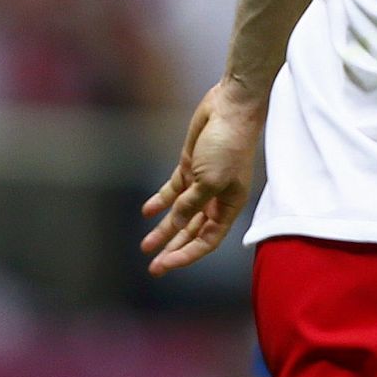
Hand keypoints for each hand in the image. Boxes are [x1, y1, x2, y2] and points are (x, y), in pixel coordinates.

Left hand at [140, 79, 266, 275]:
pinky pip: (173, 191)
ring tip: (145, 245)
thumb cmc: (228, 145)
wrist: (231, 109)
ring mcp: (202, 183)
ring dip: (164, 229)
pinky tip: (147, 212)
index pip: (208, 239)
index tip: (165, 265)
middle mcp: (217, 198)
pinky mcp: (191, 167)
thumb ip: (191, 205)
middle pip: (193, 231)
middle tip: (153, 267)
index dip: (187, 254)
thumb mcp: (210, 181)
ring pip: (181, 214)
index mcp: (230, 204)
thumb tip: (176, 222)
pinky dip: (161, 202)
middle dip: (174, 248)